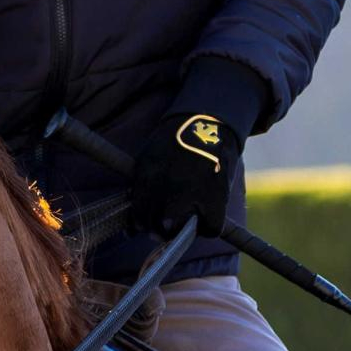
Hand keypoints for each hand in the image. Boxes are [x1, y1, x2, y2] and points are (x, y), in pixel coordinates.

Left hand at [126, 60, 265, 241]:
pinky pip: (210, 227)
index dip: (139, 225)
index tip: (141, 226)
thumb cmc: (176, 140)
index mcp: (148, 176)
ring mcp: (192, 192)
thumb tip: (135, 218)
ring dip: (179, 229)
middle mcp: (167, 187)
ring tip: (184, 220)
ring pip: (179, 229)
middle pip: (155, 225)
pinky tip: (206, 218)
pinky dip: (208, 227)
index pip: (138, 214)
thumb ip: (142, 183)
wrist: (207, 121)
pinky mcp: (216, 196)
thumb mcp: (149, 156)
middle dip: (157, 229)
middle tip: (163, 226)